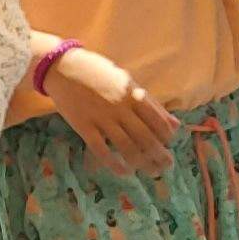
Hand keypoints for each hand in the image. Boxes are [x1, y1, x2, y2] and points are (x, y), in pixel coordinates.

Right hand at [40, 46, 174, 176]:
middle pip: (145, 138)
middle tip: (166, 167)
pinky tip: (124, 172)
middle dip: (159, 155)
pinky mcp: (84, 126)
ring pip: (126, 147)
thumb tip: (176, 125)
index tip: (168, 145)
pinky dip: (114, 164)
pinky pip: (101, 150)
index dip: (166, 138)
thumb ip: (151, 103)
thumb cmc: (97, 72)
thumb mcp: (128, 81)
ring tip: (150, 172)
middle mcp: (120, 108)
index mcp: (132, 94)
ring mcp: (101, 118)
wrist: (62, 67)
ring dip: (142, 163)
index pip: (158, 122)